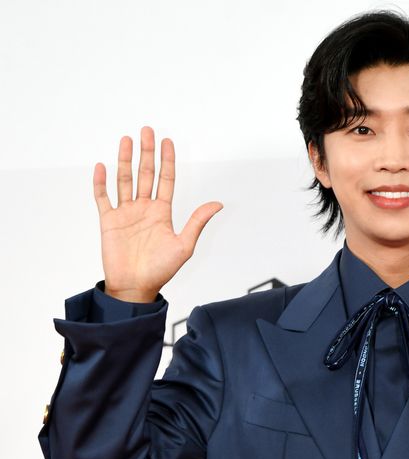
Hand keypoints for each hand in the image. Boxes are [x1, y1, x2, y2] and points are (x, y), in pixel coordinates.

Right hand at [93, 126, 222, 302]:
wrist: (135, 287)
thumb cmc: (161, 270)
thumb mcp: (184, 245)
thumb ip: (197, 221)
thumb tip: (218, 204)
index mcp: (162, 212)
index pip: (166, 179)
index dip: (167, 160)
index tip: (167, 141)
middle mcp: (144, 208)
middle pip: (145, 173)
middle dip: (146, 152)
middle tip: (147, 131)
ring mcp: (125, 213)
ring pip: (124, 180)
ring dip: (124, 160)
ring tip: (126, 140)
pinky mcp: (108, 221)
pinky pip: (103, 198)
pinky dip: (101, 182)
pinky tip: (102, 166)